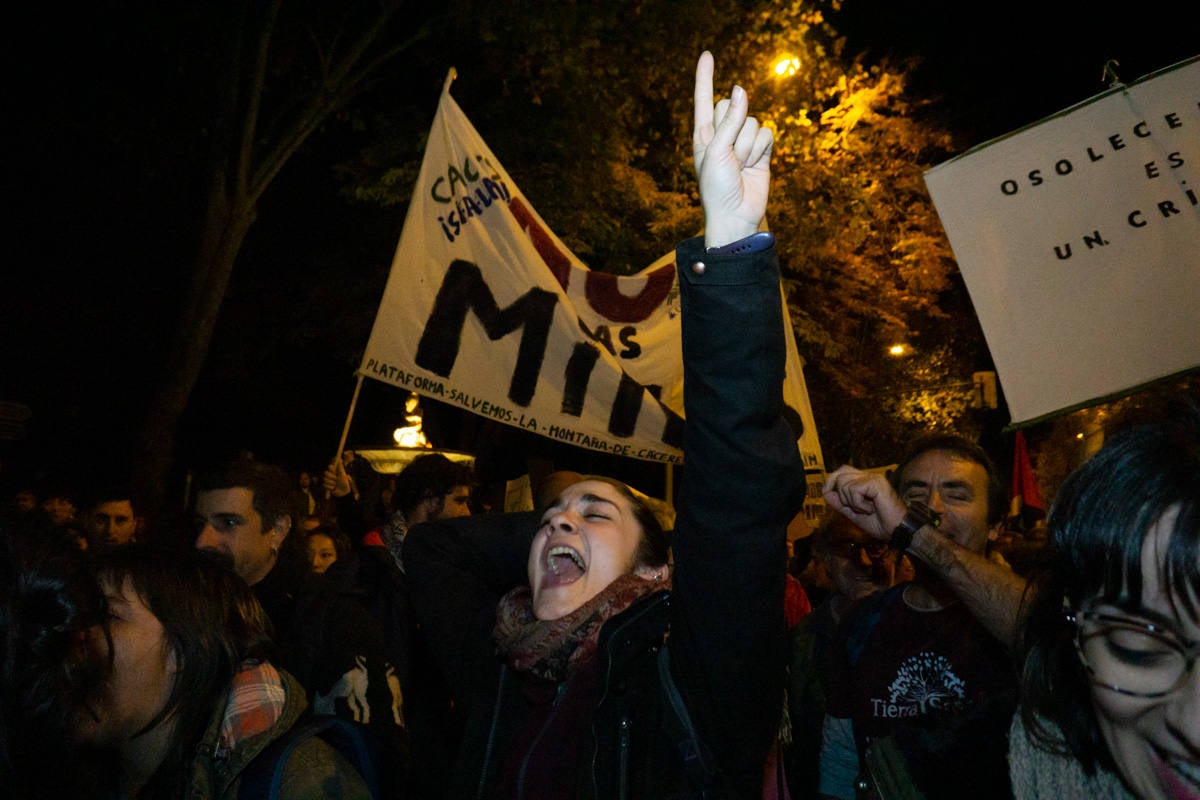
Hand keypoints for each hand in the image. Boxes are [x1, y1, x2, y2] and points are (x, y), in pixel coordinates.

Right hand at [323, 457, 351, 498]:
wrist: (344, 492)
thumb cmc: (345, 483)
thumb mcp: (343, 475)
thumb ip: (341, 467)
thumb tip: (340, 459)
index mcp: (335, 471)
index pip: (330, 467)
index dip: (331, 468)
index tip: (334, 471)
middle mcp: (331, 475)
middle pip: (326, 472)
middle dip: (332, 477)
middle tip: (337, 479)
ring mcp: (328, 480)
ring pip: (325, 479)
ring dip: (332, 483)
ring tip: (336, 484)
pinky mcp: (326, 486)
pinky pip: (325, 485)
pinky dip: (330, 487)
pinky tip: (334, 488)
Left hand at [692, 50, 773, 247]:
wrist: (735, 215)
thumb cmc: (717, 186)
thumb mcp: (716, 151)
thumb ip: (729, 120)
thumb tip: (742, 89)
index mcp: (703, 133)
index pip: (703, 98)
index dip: (705, 77)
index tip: (707, 54)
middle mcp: (722, 134)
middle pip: (733, 105)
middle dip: (734, 127)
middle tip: (729, 155)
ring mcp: (743, 141)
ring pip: (753, 121)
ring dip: (747, 145)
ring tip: (740, 166)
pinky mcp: (762, 150)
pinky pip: (767, 133)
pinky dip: (761, 149)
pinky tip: (754, 166)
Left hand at [821, 465, 906, 541]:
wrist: (896, 531)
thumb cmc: (879, 523)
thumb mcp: (853, 514)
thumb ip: (840, 503)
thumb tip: (825, 492)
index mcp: (864, 481)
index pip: (842, 471)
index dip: (830, 481)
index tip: (827, 493)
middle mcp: (869, 476)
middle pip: (840, 474)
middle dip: (841, 495)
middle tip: (856, 507)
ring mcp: (873, 478)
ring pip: (844, 483)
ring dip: (851, 502)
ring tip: (866, 509)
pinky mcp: (876, 482)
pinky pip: (854, 490)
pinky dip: (858, 504)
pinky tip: (871, 509)